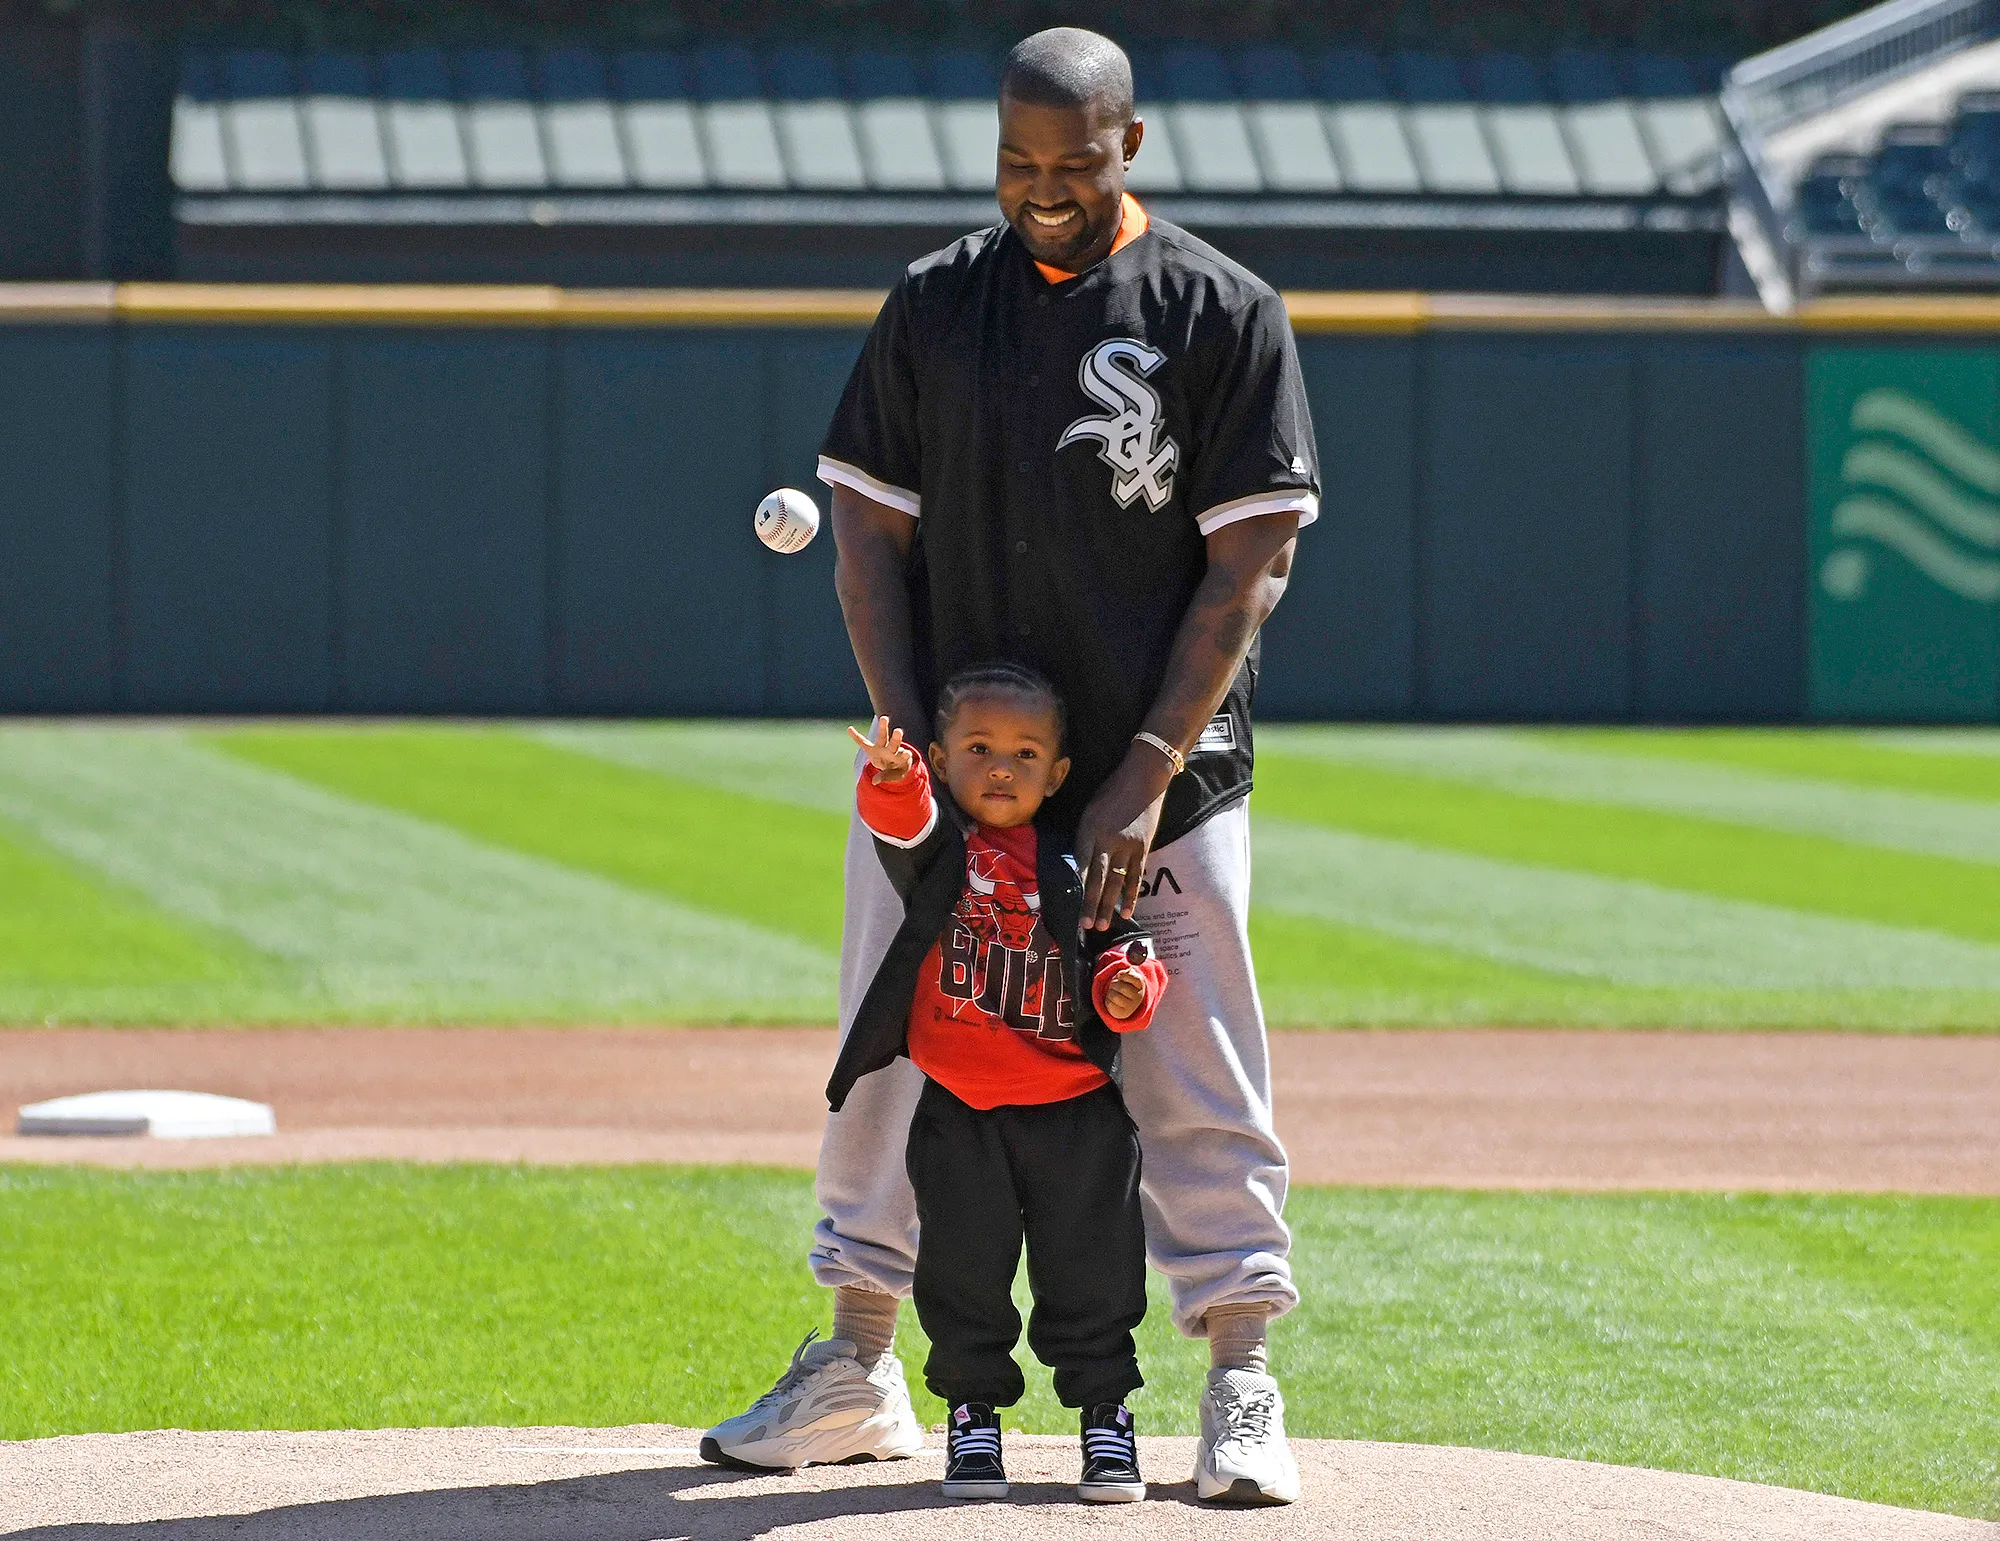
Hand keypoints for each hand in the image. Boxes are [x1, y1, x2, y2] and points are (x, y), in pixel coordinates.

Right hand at [848, 715, 913, 783]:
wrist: (891, 765)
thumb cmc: (896, 770)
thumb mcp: (894, 776)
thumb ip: (885, 777)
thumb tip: (874, 782)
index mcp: (899, 759)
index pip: (902, 756)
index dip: (905, 755)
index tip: (908, 753)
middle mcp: (891, 750)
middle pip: (894, 743)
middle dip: (896, 738)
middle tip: (899, 731)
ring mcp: (881, 747)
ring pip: (883, 737)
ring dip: (883, 727)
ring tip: (884, 718)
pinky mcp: (871, 748)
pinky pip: (862, 742)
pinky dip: (856, 737)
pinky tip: (850, 729)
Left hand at [1075, 748, 1170, 930]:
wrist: (1143, 778)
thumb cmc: (1112, 792)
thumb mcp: (1091, 810)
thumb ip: (1085, 836)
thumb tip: (1079, 862)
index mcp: (1089, 829)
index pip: (1080, 864)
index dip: (1075, 887)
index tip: (1068, 906)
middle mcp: (1107, 840)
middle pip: (1097, 877)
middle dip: (1090, 903)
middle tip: (1085, 925)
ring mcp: (1127, 845)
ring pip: (1116, 881)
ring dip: (1109, 905)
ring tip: (1103, 925)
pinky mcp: (1143, 847)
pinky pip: (1136, 876)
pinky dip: (1131, 895)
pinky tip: (1126, 911)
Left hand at [1101, 965, 1147, 1018]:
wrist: (1127, 1005)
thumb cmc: (1127, 988)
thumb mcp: (1129, 977)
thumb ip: (1129, 972)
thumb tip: (1130, 969)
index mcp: (1141, 986)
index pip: (1129, 976)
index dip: (1122, 975)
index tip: (1122, 977)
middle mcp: (1138, 997)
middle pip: (1120, 987)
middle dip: (1114, 984)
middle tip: (1117, 986)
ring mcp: (1131, 1006)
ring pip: (1114, 996)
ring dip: (1111, 992)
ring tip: (1115, 993)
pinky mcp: (1122, 1013)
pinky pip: (1109, 1004)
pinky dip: (1108, 1000)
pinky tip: (1113, 1001)